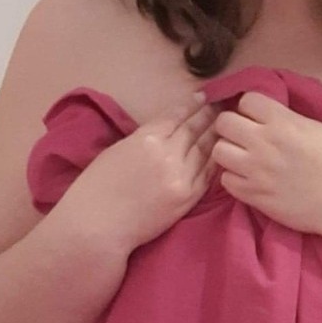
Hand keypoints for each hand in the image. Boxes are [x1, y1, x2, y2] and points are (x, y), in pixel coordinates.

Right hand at [57, 93, 220, 253]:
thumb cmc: (97, 187)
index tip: (202, 96)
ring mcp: (181, 176)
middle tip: (219, 106)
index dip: (191, 105)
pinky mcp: (188, 197)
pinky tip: (220, 152)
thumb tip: (163, 131)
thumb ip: (144, 138)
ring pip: (205, 149)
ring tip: (224, 127)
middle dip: (207, 116)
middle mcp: (168, 154)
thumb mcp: (118, 150)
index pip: (176, 116)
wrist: (98, 226)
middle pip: (194, 130)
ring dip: (215, 136)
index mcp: (147, 138)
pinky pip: (207, 174)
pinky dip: (214, 161)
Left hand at [210, 91, 321, 235]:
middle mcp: (264, 142)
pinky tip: (249, 178)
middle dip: (231, 126)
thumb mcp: (315, 126)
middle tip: (243, 136)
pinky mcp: (254, 195)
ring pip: (218, 151)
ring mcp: (256, 170)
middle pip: (223, 122)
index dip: (249, 108)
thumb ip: (285, 117)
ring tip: (243, 158)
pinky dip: (234, 178)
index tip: (256, 117)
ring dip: (229, 152)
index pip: (246, 100)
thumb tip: (265, 113)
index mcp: (282, 121)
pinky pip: (225, 180)